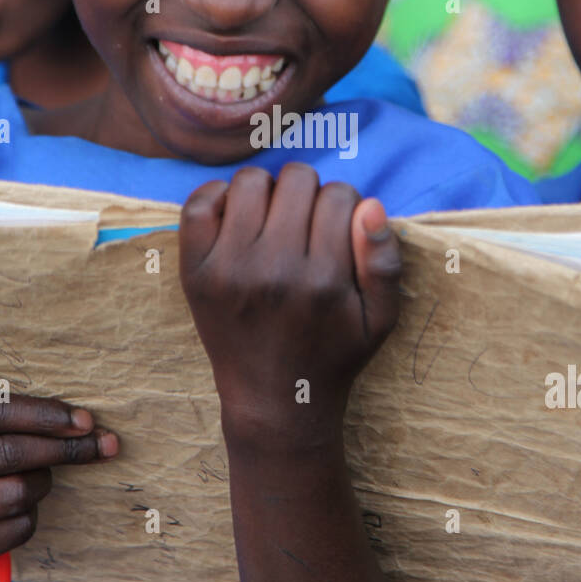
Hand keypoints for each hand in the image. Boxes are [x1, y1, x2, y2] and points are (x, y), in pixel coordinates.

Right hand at [0, 390, 117, 566]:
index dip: (45, 415)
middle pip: (12, 454)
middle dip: (64, 448)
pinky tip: (22, 502)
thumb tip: (62, 398)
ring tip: (40, 473)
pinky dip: (31, 512)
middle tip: (100, 443)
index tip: (85, 420)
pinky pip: (18, 528)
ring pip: (19, 492)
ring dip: (43, 480)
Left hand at [179, 163, 401, 451]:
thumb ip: (384, 262)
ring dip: (268, 192)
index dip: (346, 205)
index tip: (338, 228)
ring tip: (273, 219)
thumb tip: (370, 205)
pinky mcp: (196, 273)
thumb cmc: (333, 356)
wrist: (275, 402)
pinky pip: (199, 204)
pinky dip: (219, 197)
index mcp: (323, 278)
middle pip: (297, 179)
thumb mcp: (379, 320)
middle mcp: (274, 269)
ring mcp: (228, 269)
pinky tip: (237, 218)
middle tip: (306, 224)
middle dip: (309, 193)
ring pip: (251, 181)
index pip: (340, 195)